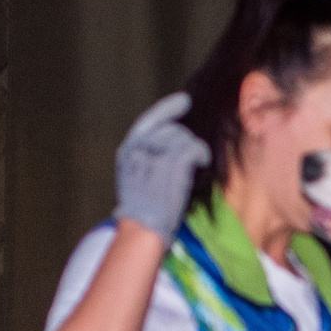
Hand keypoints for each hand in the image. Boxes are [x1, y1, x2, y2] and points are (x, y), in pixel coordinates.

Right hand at [112, 93, 211, 241]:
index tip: (185, 101)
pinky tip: (202, 162)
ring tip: (194, 166)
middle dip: (184, 141)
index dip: (168, 109)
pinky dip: (201, 154)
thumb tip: (173, 139)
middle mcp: (139, 148)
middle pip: (172, 130)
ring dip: (193, 150)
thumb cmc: (144, 211)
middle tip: (188, 161)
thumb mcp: (136, 178)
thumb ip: (148, 157)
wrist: (143, 228)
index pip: (149, 121)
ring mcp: (155, 154)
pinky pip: (194, 147)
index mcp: (128, 151)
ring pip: (184, 138)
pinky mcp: (173, 164)